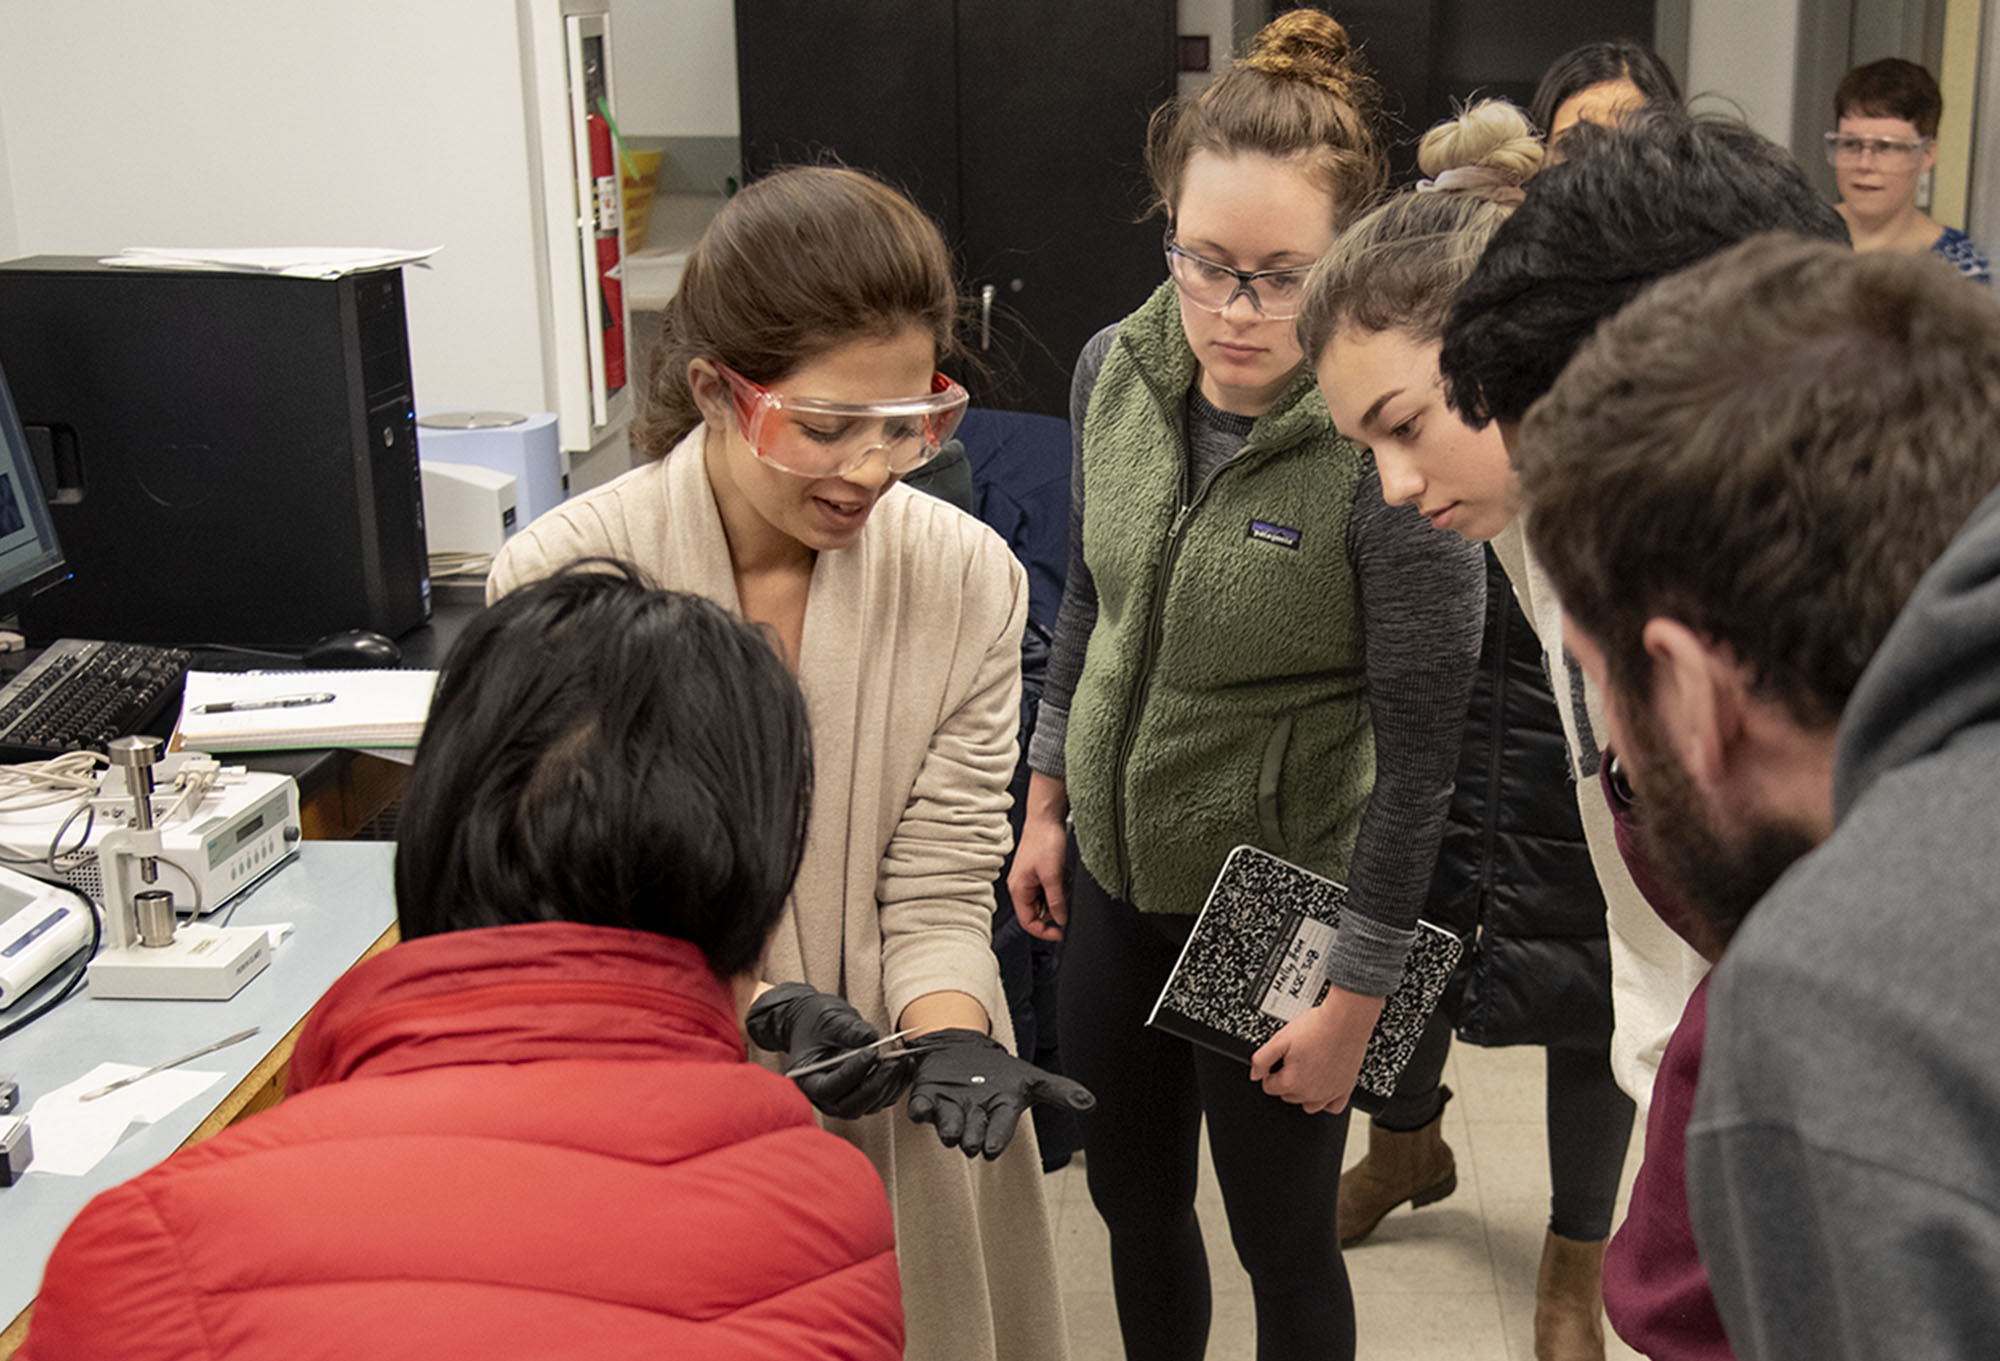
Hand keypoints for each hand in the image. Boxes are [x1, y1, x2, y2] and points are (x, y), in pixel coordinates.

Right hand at [746, 982, 916, 1119]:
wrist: (816, 1024)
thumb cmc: (817, 1021)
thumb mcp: (829, 1019)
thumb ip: (847, 1029)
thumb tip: (871, 1038)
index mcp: (807, 1080)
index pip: (828, 1088)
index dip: (851, 1073)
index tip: (871, 1053)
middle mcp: (824, 1098)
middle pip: (851, 1105)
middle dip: (876, 1084)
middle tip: (893, 1061)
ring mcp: (844, 1100)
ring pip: (870, 1105)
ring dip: (889, 1085)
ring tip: (902, 1059)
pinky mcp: (862, 1096)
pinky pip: (882, 1098)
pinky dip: (897, 1085)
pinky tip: (906, 1064)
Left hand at [906, 1028, 1095, 1158]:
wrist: (964, 1053)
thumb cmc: (1000, 1075)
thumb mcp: (1033, 1079)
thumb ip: (1061, 1092)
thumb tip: (1092, 1104)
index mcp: (999, 1113)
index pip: (1000, 1129)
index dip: (997, 1139)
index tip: (993, 1150)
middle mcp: (973, 1117)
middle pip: (972, 1133)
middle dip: (972, 1138)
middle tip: (971, 1143)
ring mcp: (948, 1108)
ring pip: (945, 1124)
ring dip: (947, 1128)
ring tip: (950, 1133)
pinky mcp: (925, 1098)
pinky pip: (919, 1108)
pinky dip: (919, 1109)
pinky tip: (921, 1109)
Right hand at [1009, 782, 1069, 941]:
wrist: (1047, 817)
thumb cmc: (1044, 841)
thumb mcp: (1053, 875)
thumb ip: (1056, 901)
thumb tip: (1060, 920)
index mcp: (1019, 889)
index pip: (1028, 922)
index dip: (1044, 931)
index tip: (1060, 932)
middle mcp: (1022, 886)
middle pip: (1039, 911)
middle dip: (1055, 906)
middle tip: (1064, 893)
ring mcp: (1030, 879)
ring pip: (1047, 900)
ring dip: (1059, 893)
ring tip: (1062, 877)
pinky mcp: (1039, 871)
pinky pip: (1051, 887)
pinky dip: (1060, 883)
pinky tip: (1062, 870)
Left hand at [1248, 986, 1385, 1115]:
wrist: (1345, 1020)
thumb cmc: (1317, 1027)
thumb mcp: (1279, 1039)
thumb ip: (1261, 1059)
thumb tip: (1255, 1075)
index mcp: (1292, 1082)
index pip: (1269, 1087)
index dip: (1269, 1072)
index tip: (1277, 1061)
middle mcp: (1311, 1093)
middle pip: (1287, 1095)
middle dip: (1286, 1080)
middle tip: (1293, 1059)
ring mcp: (1329, 1093)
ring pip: (1308, 1104)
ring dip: (1303, 1092)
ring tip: (1305, 1070)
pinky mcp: (1345, 1089)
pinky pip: (1333, 1107)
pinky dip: (1326, 1100)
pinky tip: (1323, 1085)